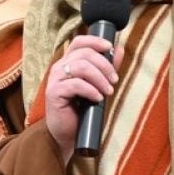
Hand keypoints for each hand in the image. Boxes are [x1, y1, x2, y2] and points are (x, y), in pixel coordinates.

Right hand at [44, 35, 124, 162]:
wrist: (67, 133)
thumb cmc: (81, 109)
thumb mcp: (97, 85)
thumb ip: (106, 67)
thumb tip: (119, 49)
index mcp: (68, 62)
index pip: (79, 42)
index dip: (95, 41)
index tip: (110, 48)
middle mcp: (59, 67)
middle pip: (84, 54)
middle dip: (104, 65)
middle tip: (114, 80)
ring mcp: (55, 79)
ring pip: (81, 67)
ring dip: (100, 78)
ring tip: (108, 91)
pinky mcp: (54, 93)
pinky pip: (76, 84)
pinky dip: (91, 90)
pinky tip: (97, 98)